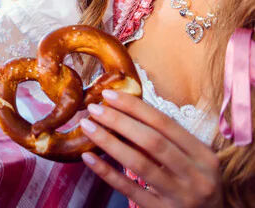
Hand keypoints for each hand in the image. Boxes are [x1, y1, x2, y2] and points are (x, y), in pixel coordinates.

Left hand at [79, 90, 221, 207]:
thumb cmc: (194, 182)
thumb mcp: (192, 160)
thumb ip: (167, 139)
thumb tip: (124, 110)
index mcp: (203, 156)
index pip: (165, 124)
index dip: (135, 107)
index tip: (109, 94)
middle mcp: (195, 175)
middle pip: (152, 141)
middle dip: (120, 121)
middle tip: (93, 108)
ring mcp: (179, 196)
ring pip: (140, 164)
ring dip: (109, 142)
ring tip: (87, 127)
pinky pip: (130, 190)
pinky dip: (107, 172)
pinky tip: (89, 158)